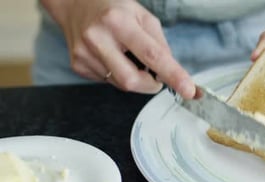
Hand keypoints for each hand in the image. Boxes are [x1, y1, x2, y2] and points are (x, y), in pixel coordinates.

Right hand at [40, 0, 195, 97]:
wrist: (75, 4)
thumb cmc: (114, 9)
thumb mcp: (143, 16)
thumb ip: (160, 44)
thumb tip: (172, 72)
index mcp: (118, 22)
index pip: (152, 55)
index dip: (173, 75)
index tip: (189, 90)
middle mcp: (98, 38)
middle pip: (132, 80)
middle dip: (150, 84)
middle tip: (156, 76)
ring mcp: (84, 54)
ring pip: (121, 84)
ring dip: (134, 78)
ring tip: (127, 56)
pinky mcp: (78, 65)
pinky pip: (108, 82)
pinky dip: (118, 75)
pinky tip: (112, 58)